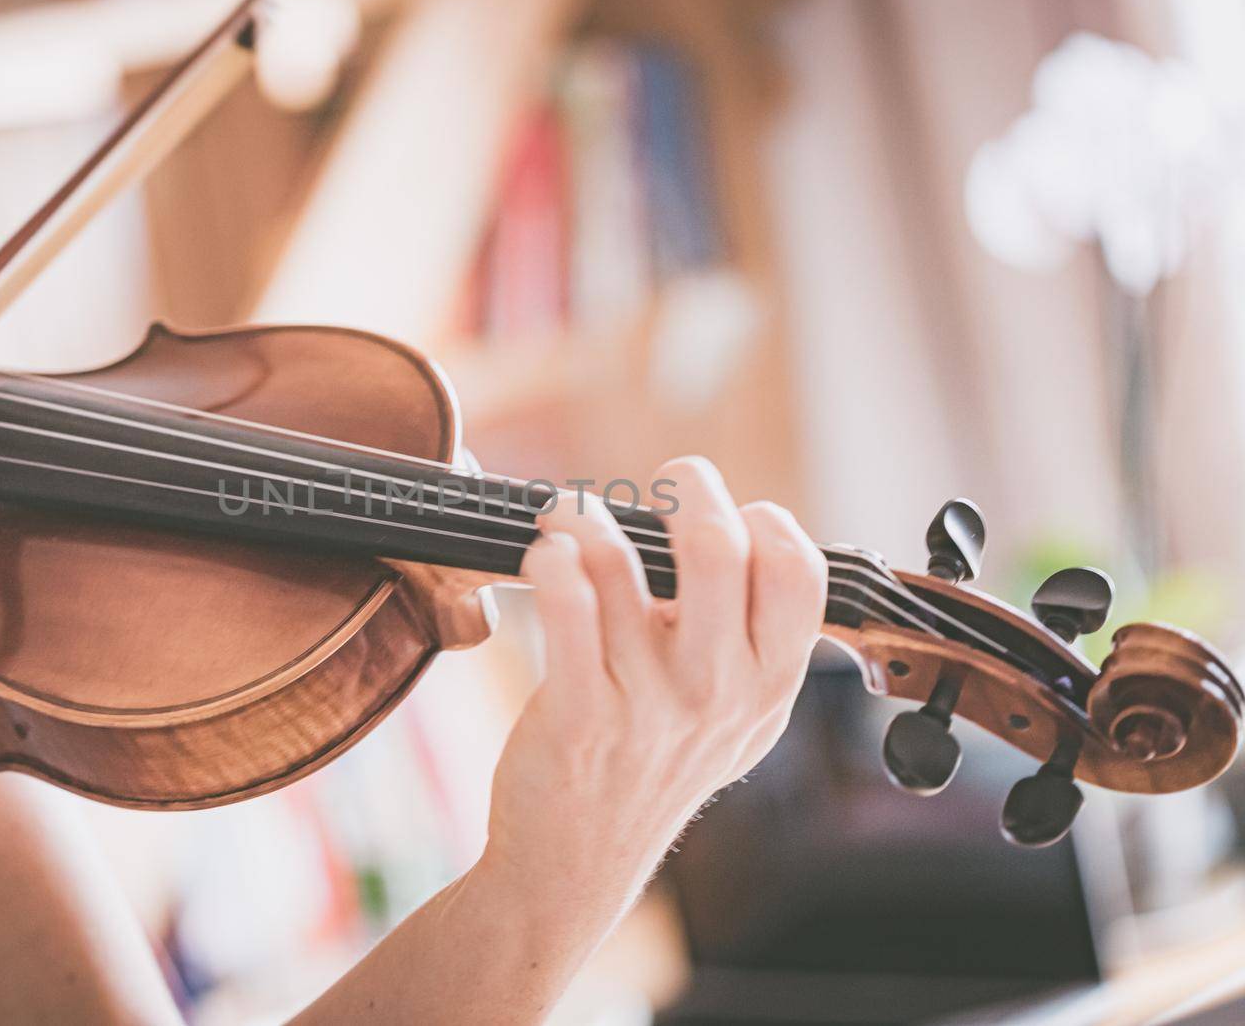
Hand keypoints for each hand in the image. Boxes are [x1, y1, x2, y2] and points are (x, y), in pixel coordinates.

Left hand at [481, 458, 826, 905]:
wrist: (577, 860)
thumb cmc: (654, 768)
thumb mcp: (737, 719)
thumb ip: (755, 640)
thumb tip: (746, 534)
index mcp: (770, 684)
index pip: (798, 569)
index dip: (763, 519)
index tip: (729, 512)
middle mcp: (719, 691)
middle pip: (719, 547)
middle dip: (688, 487)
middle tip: (663, 484)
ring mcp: (649, 704)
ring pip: (623, 564)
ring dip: (588, 518)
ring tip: (572, 518)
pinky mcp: (580, 713)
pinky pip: (568, 604)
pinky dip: (553, 559)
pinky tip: (546, 554)